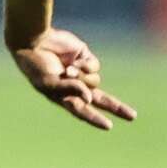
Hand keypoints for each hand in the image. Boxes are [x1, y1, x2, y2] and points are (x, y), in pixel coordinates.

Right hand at [11, 28, 136, 130]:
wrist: (34, 42)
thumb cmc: (36, 66)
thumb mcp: (49, 83)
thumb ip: (70, 90)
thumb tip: (90, 98)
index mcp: (63, 97)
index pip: (83, 110)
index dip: (96, 119)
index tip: (109, 126)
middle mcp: (75, 86)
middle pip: (101, 99)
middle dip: (116, 107)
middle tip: (132, 116)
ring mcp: (81, 72)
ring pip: (95, 81)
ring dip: (82, 77)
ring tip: (68, 70)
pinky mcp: (85, 57)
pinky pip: (94, 66)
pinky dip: (85, 66)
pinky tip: (74, 62)